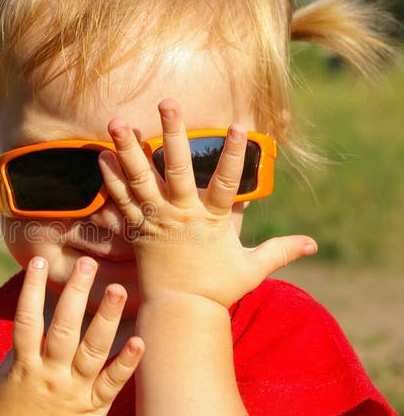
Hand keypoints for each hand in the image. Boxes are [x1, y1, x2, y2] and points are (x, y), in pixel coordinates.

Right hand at [0, 256, 142, 415]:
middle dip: (75, 295)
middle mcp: (49, 375)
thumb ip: (16, 355)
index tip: (39, 261)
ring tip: (117, 289)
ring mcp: (72, 392)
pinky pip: (112, 383)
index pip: (26, 320)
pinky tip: (141, 340)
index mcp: (23, 367)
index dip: (32, 289)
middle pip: (63, 328)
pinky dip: (127, 362)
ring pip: (91, 350)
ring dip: (105, 319)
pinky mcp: (92, 410)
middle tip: (88, 265)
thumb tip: (27, 325)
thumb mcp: (0, 384)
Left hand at [98, 99, 316, 307]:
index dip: (235, 154)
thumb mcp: (253, 269)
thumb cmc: (218, 291)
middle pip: (175, 168)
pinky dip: (111, 178)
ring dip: (128, 149)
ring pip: (140, 178)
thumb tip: (313, 244)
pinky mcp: (138, 230)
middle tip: (167, 103)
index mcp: (212, 220)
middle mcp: (181, 214)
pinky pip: (121, 200)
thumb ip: (281, 250)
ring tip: (116, 122)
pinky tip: (101, 155)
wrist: (180, 313)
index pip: (228, 181)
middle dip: (173, 133)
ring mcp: (156, 220)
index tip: (239, 124)